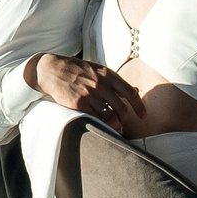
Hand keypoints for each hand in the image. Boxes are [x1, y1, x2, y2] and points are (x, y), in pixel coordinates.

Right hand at [26, 55, 145, 125]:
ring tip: (113, 127)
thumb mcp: (98, 70)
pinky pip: (95, 119)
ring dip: (113, 124)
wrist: (53, 70)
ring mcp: (89, 95)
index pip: (130, 93)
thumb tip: (135, 90)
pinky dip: (100, 124)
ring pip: (109, 116)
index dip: (139, 106)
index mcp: (108, 74)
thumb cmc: (78, 70)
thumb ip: (115, 81)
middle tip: (123, 123)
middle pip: (121, 108)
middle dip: (124, 119)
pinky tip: (100, 125)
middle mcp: (100, 84)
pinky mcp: (79, 104)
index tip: (144, 116)